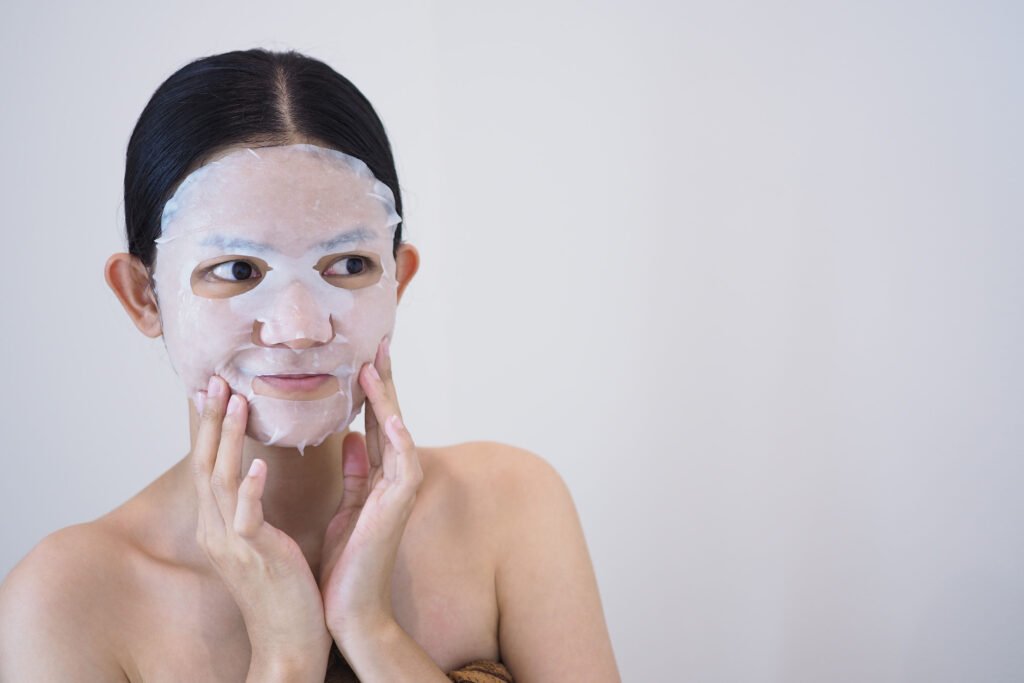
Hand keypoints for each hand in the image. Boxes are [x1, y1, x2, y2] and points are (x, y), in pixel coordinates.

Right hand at [191, 376, 332, 669]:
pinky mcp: (253, 556)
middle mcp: (218, 529)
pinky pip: (246, 517)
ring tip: (237, 402)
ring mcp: (232, 543)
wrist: (288, 642)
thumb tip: (263, 466)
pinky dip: (250, 488)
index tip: (217, 390)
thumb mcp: (268, 539)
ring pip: (221, 480)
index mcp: (223, 523)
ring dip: (228, 438)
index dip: (211, 427)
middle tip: (216, 380)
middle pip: (206, 463)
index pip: (210, 465)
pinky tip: (259, 464)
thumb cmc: (286, 589)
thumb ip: (260, 504)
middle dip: (211, 420)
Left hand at [318, 336, 423, 644]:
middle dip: (383, 382)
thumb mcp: (347, 508)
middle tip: (377, 342)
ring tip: (373, 367)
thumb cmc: (346, 563)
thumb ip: (356, 473)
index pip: (375, 423)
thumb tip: (352, 438)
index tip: (363, 356)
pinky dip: (398, 440)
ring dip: (386, 401)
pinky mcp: (397, 509)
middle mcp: (394, 479)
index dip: (370, 390)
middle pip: (390, 419)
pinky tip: (389, 416)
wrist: (347, 608)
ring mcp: (399, 492)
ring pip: (398, 434)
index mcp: (379, 477)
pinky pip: (403, 466)